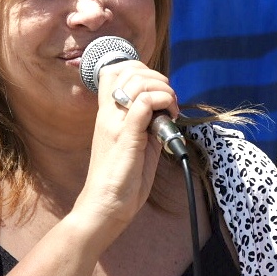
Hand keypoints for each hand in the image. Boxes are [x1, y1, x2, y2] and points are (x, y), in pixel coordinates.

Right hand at [72, 60, 178, 234]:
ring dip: (162, 89)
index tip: (157, 90)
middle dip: (156, 77)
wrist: (105, 205)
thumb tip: (165, 111)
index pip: (113, 71)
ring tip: (171, 108)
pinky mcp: (126, 136)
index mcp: (107, 114)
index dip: (139, 70)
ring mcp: (115, 123)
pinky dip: (162, 101)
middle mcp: (108, 114)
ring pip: (137, 81)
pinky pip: (144, 102)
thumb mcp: (135, 143)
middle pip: (127, 70)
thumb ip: (146, 124)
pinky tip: (169, 116)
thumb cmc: (121, 179)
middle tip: (168, 99)